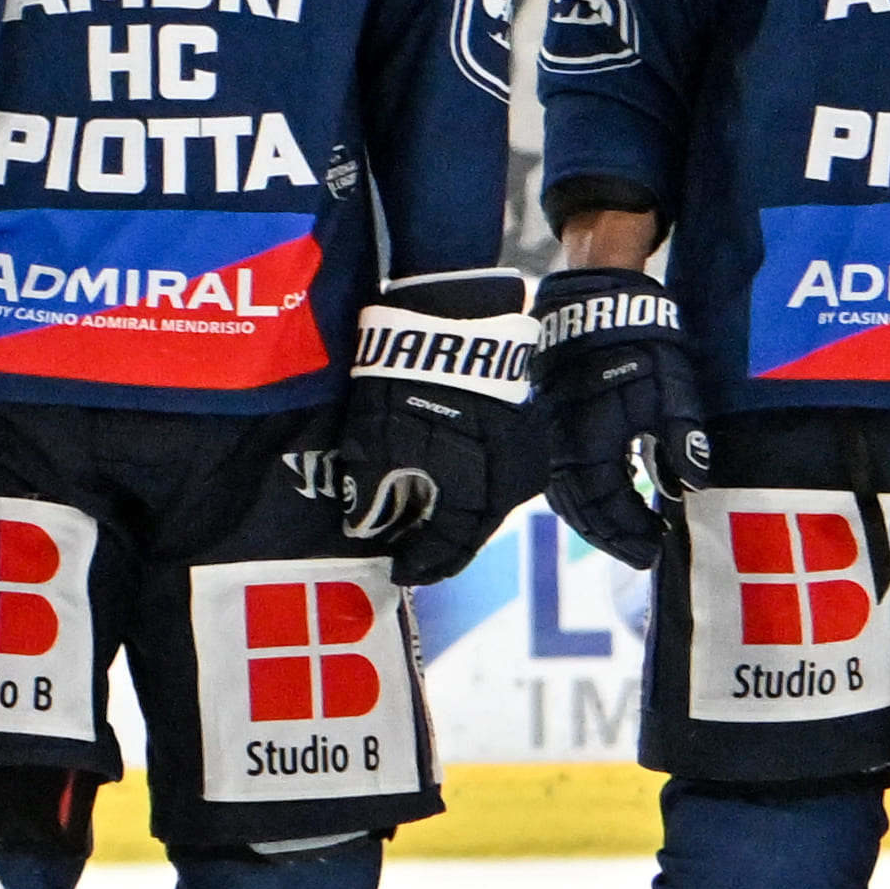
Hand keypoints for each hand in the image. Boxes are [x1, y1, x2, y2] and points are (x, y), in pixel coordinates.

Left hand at [327, 268, 538, 578]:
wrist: (454, 317)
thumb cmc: (408, 382)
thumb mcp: (377, 442)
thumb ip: (371, 493)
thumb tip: (365, 526)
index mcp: (477, 496)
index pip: (448, 548)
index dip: (420, 563)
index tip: (398, 570)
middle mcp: (510, 485)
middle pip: (473, 529)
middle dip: (440, 543)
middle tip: (411, 551)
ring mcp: (524, 455)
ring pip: (488, 501)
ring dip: (457, 514)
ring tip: (424, 519)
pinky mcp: (524, 428)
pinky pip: (497, 473)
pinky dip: (471, 485)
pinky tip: (447, 484)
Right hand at [530, 261, 698, 568]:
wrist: (594, 302)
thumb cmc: (638, 343)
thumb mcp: (670, 385)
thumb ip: (682, 435)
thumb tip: (694, 482)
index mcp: (591, 439)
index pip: (606, 504)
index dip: (630, 530)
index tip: (656, 546)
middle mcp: (563, 443)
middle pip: (580, 508)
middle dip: (610, 534)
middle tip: (641, 554)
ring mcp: (552, 433)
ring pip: (565, 494)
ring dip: (593, 520)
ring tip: (622, 535)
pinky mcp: (552, 423)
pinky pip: (560, 474)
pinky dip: (580, 497)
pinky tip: (602, 499)